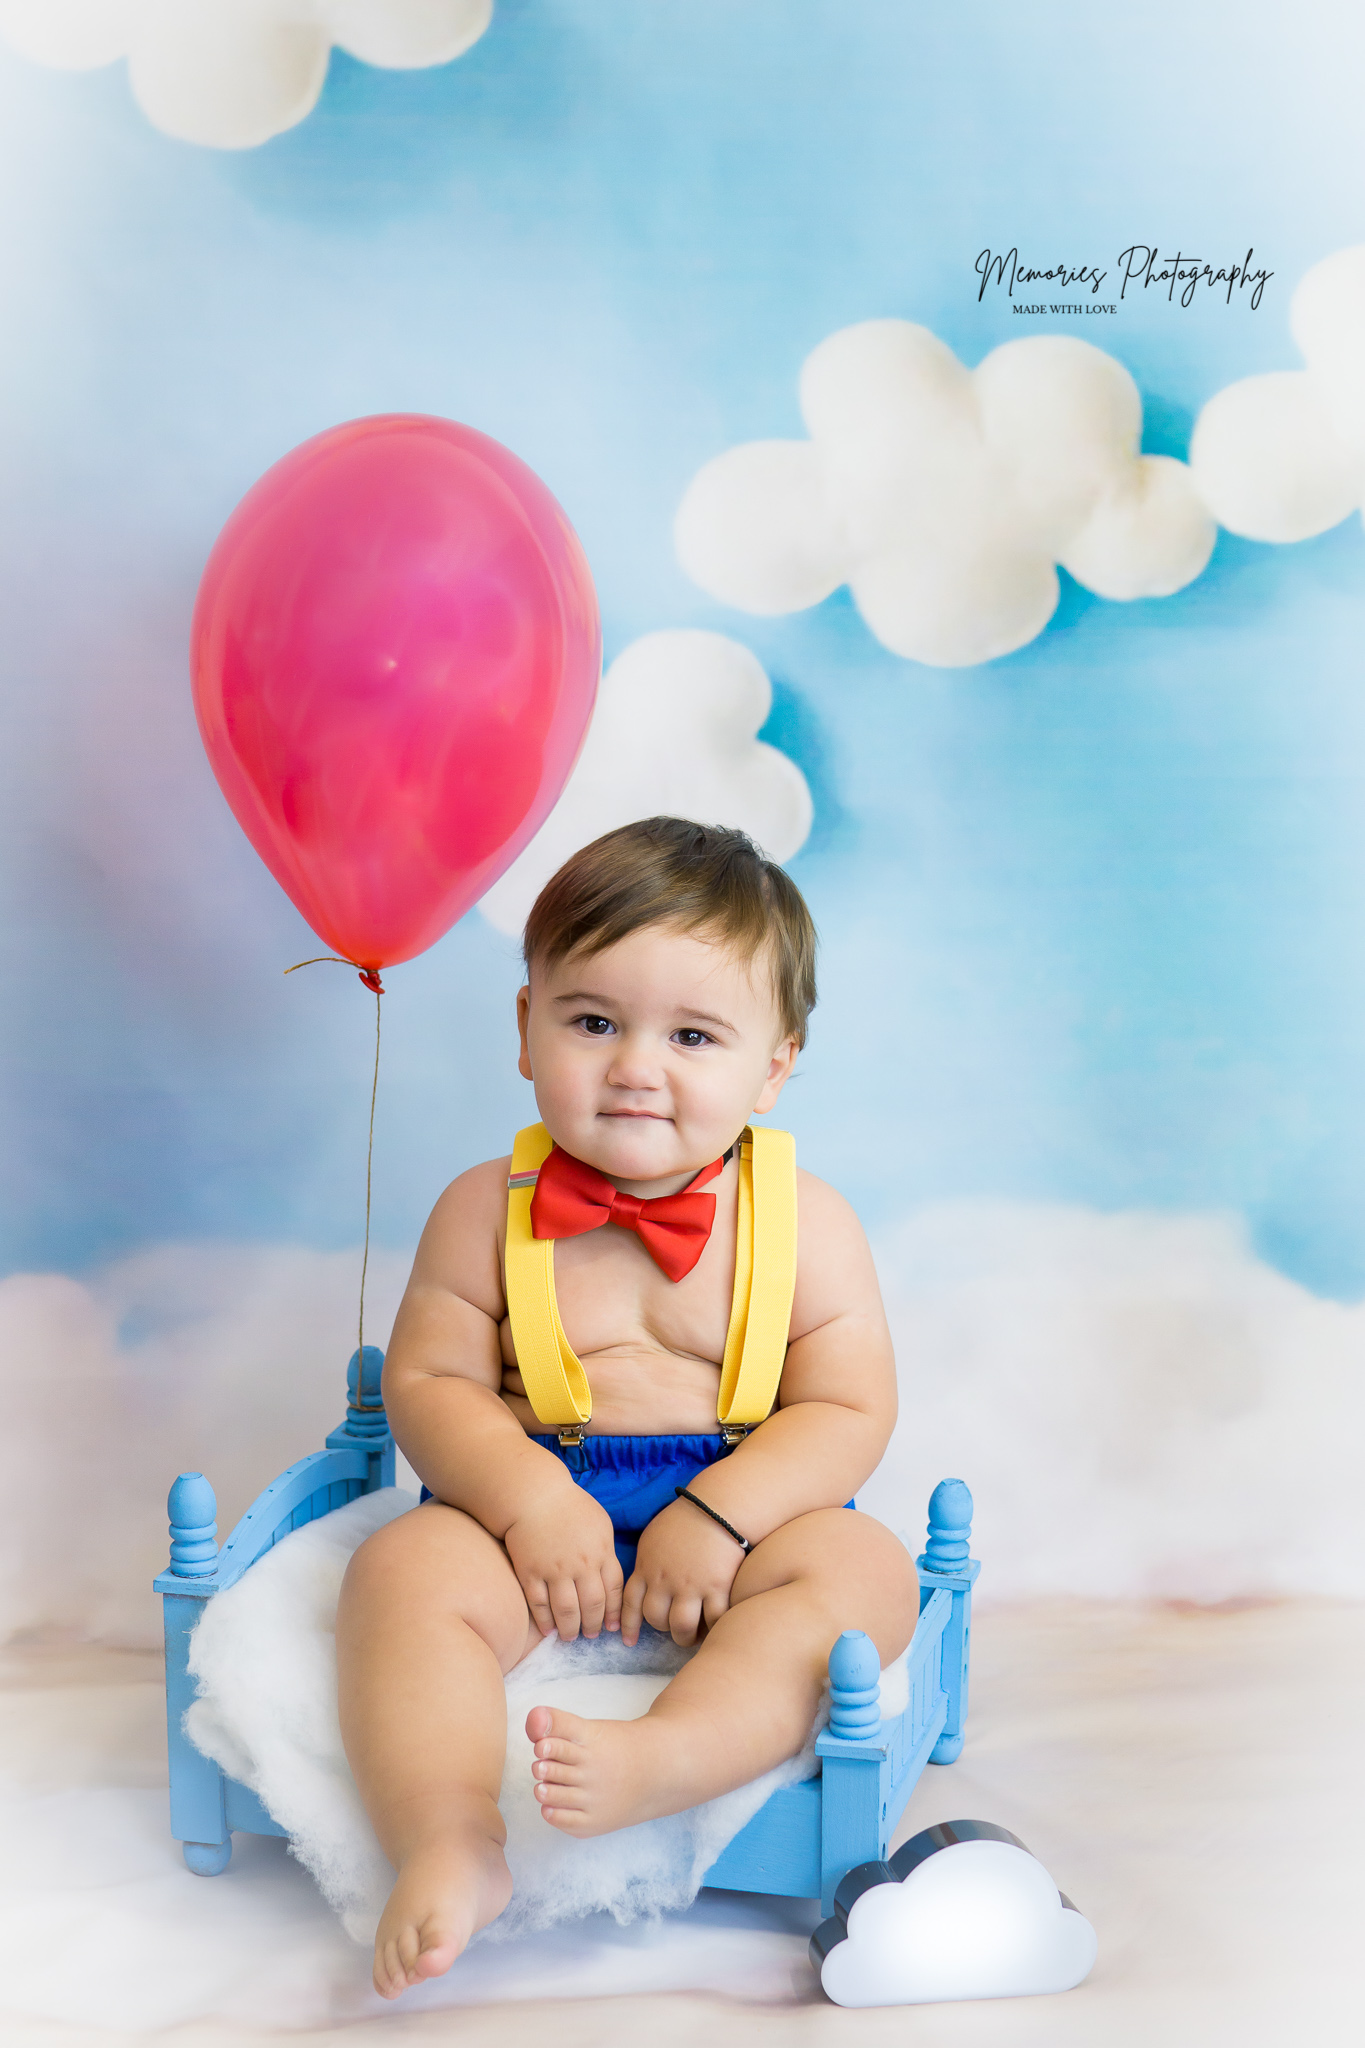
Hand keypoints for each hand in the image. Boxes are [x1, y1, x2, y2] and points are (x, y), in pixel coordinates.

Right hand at [504, 1485, 622, 1641]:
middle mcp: (581, 1564)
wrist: (535, 1494)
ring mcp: (555, 1570)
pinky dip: (544, 1621)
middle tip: (591, 1635)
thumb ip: (607, 1551)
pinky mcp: (530, 1572)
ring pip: (567, 1610)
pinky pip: (539, 1605)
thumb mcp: (600, 1523)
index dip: (615, 1612)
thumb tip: (611, 1578)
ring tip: (570, 1636)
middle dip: (593, 1625)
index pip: (614, 1590)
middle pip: (593, 1605)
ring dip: (570, 1629)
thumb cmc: (570, 1506)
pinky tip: (548, 1630)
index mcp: (602, 1551)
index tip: (612, 1627)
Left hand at [622, 1495, 747, 1647]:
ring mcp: (690, 1585)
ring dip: (685, 1636)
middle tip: (673, 1628)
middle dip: (663, 1628)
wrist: (715, 1506)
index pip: (630, 1603)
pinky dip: (713, 1627)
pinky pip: (713, 1619)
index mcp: (646, 1567)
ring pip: (681, 1627)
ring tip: (692, 1636)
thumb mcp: (652, 1538)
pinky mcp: (717, 1586)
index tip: (629, 1642)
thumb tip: (642, 1580)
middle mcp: (665, 1580)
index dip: (629, 1626)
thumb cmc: (684, 1519)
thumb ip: (646, 1563)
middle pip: (656, 1619)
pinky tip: (714, 1626)